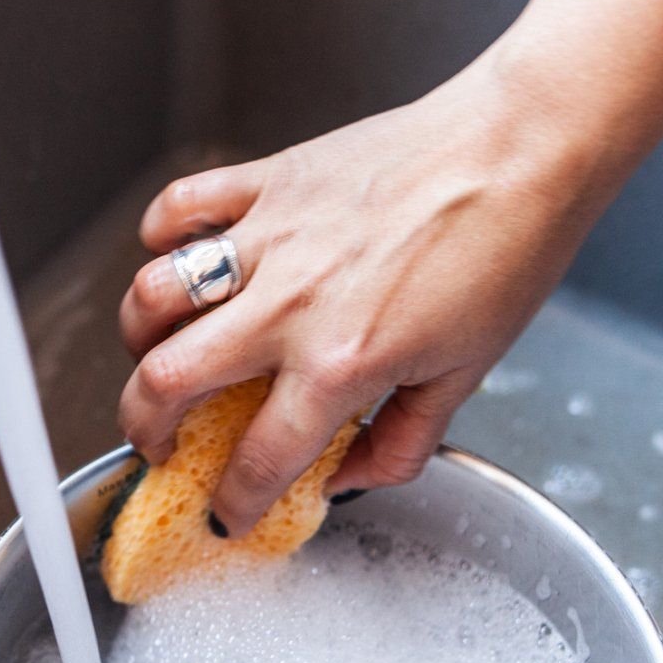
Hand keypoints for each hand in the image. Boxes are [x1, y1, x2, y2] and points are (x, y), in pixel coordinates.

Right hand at [117, 46, 625, 537]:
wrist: (523, 148)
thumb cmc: (507, 252)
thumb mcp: (466, 375)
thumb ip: (401, 443)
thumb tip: (351, 476)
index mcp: (340, 365)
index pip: (257, 460)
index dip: (232, 504)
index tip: (227, 514)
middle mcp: (289, 305)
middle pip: (164, 382)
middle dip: (144, 431)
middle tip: (158, 444)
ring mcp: (269, 239)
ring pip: (151, 298)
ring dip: (139, 340)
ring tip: (159, 355)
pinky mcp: (268, 181)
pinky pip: (178, 210)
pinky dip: (162, 239)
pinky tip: (180, 261)